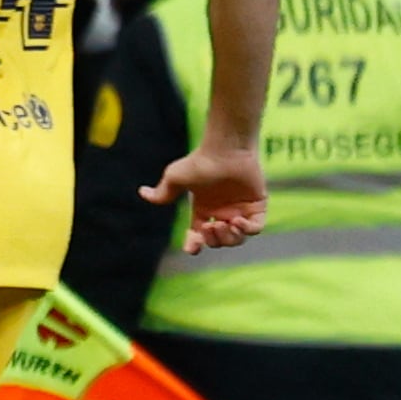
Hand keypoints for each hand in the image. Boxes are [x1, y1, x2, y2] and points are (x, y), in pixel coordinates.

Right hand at [151, 139, 269, 254]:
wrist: (226, 151)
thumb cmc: (200, 162)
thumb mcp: (175, 178)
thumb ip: (162, 192)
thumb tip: (143, 193)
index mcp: (203, 209)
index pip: (198, 235)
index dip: (194, 245)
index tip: (191, 248)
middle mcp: (221, 212)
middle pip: (218, 241)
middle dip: (213, 240)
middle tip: (210, 226)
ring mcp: (240, 210)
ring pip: (237, 239)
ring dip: (229, 237)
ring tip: (224, 224)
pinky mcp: (257, 206)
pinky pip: (255, 228)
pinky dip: (247, 230)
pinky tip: (237, 221)